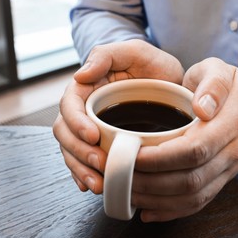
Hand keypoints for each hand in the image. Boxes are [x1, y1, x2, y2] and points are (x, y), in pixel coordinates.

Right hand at [53, 39, 184, 193]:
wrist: (170, 83)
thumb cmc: (152, 65)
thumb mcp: (134, 52)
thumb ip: (106, 56)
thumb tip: (80, 75)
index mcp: (87, 88)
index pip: (69, 106)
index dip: (76, 123)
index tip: (93, 135)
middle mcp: (85, 110)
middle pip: (66, 133)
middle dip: (79, 152)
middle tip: (100, 164)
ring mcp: (92, 129)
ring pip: (74, 151)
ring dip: (82, 169)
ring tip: (99, 184)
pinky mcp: (102, 144)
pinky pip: (86, 161)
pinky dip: (87, 175)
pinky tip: (95, 185)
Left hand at [132, 57, 237, 221]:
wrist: (232, 100)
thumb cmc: (214, 83)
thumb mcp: (217, 69)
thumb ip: (213, 84)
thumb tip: (203, 109)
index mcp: (232, 125)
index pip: (194, 149)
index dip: (159, 157)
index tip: (130, 155)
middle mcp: (234, 152)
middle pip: (190, 180)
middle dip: (151, 182)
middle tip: (120, 176)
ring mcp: (228, 170)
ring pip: (192, 197)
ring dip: (156, 199)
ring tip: (127, 192)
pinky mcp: (219, 180)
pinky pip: (197, 203)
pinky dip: (170, 210)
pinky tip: (146, 210)